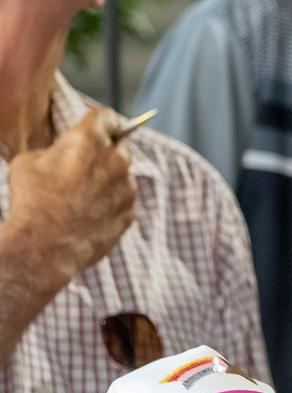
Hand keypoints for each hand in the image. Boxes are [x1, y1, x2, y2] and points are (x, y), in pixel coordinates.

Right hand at [6, 107, 135, 283]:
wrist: (45, 246)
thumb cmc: (32, 201)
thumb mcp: (29, 161)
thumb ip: (57, 150)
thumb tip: (65, 153)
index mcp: (88, 140)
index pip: (106, 116)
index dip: (100, 120)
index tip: (98, 125)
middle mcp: (114, 161)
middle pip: (119, 146)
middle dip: (105, 152)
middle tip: (85, 164)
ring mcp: (126, 188)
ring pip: (123, 175)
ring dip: (109, 179)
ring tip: (83, 195)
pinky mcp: (130, 212)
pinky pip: (123, 200)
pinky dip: (111, 202)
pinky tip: (90, 212)